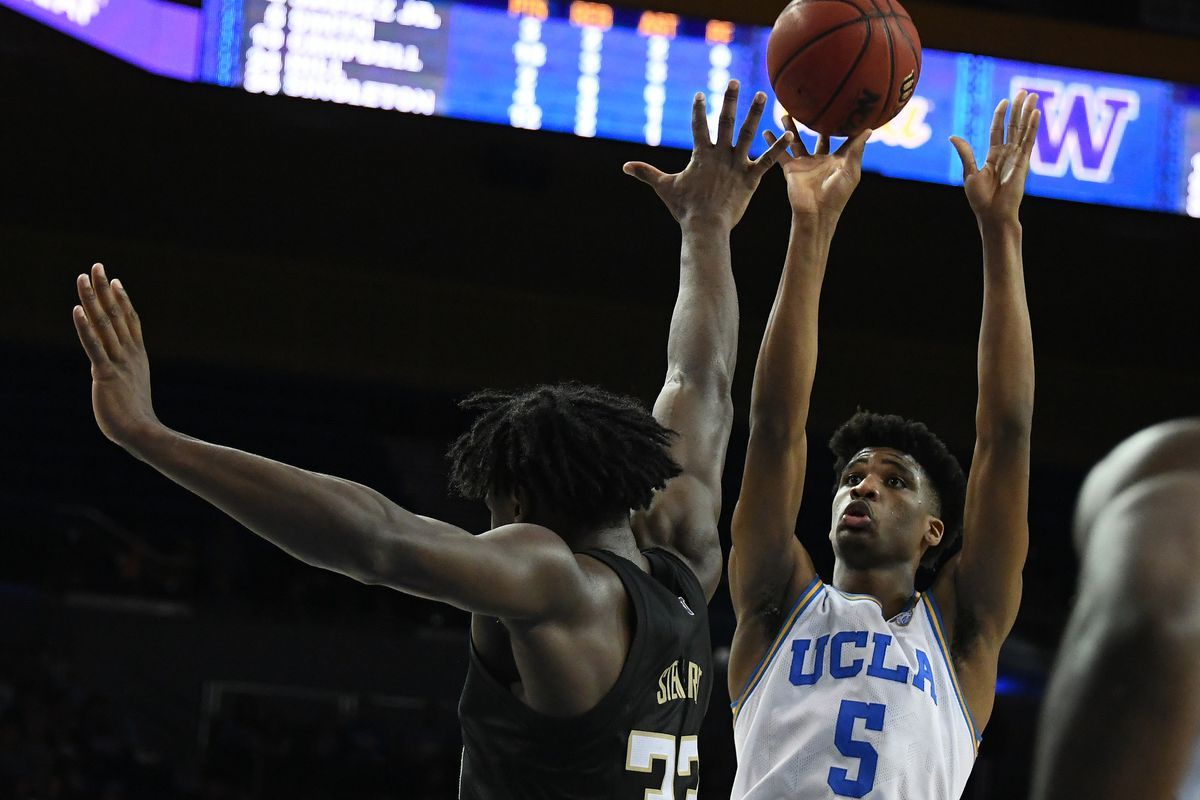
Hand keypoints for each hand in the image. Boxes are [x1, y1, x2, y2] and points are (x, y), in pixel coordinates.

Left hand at [72, 263, 161, 448]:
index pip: (130, 320)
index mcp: (137, 356)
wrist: (142, 433)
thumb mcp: (135, 389)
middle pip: (116, 314)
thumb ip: (128, 376)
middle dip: (104, 289)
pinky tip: (78, 310)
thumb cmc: (137, 419)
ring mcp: (118, 362)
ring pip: (104, 324)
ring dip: (92, 299)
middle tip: (96, 265)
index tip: (113, 280)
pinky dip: (85, 327)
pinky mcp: (105, 374)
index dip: (122, 299)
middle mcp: (129, 354)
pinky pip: (94, 346)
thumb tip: (125, 378)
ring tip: (83, 277)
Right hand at [624, 81, 793, 229]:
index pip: (699, 126)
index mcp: (701, 155)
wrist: (705, 226)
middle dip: (729, 100)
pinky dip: (777, 147)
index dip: (698, 110)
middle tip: (734, 81)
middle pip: (725, 122)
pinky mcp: (751, 178)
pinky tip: (789, 133)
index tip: (700, 94)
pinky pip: (767, 160)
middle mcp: (720, 154)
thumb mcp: (664, 187)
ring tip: (762, 95)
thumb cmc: (685, 208)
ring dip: (755, 113)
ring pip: (748, 134)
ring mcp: (737, 164)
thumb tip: (625, 167)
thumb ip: (646, 173)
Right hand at [764, 117, 870, 221]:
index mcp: (837, 160)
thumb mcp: (850, 171)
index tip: (845, 107)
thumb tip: (869, 129)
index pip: (842, 139)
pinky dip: (773, 142)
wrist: (816, 213)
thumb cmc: (837, 195)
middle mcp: (820, 159)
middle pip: (817, 136)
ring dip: (791, 128)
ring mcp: (805, 163)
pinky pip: (781, 152)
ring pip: (797, 140)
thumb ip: (856, 149)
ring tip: (786, 112)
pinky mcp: (791, 168)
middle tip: (814, 105)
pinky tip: (766, 131)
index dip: (844, 125)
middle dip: (816, 123)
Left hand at [950, 91, 1040, 225]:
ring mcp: (1017, 157)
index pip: (997, 130)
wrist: (993, 214)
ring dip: (1028, 113)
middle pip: (1014, 126)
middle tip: (1025, 91)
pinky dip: (1033, 127)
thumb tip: (953, 136)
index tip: (1004, 101)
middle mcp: (1007, 155)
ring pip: (1023, 130)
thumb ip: (966, 154)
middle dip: (1019, 109)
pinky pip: (1029, 141)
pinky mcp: (1024, 163)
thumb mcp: (969, 173)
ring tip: (1033, 96)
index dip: (1001, 116)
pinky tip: (1036, 113)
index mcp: (993, 157)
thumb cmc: (981, 199)